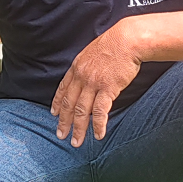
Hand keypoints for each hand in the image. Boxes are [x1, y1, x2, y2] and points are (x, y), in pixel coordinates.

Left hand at [50, 22, 141, 145]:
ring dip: (78, 129)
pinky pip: (100, 112)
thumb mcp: (94, 52)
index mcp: (77, 67)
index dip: (58, 103)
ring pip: (81, 111)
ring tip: (76, 142)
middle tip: (61, 135)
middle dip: (63, 122)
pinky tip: (98, 135)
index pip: (63, 88)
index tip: (54, 114)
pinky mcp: (107, 89)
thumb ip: (88, 65)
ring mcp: (93, 84)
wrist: (127, 40)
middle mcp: (82, 77)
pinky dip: (98, 125)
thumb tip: (89, 73)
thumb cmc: (115, 43)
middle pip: (69, 103)